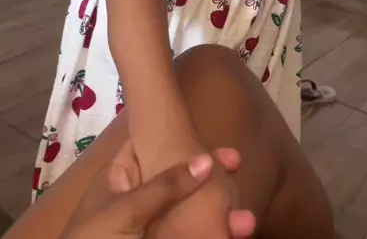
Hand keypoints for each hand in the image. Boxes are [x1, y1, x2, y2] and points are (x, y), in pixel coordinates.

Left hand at [63, 151, 254, 238]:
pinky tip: (234, 234)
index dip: (180, 137)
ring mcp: (151, 229)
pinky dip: (213, 236)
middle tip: (238, 168)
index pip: (150, 146)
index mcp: (119, 179)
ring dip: (220, 217)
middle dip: (210, 178)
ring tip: (247, 222)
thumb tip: (207, 159)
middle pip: (178, 180)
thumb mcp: (124, 211)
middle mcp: (137, 200)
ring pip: (190, 214)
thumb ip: (164, 186)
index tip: (214, 141)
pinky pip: (192, 237)